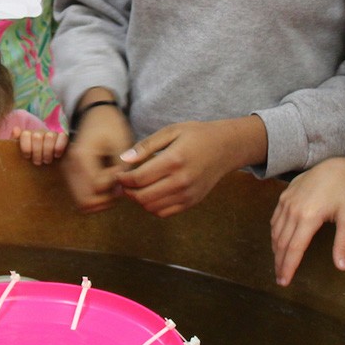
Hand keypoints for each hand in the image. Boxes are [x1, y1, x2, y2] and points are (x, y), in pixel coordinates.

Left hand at [18, 129, 68, 165]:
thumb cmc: (33, 161)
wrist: (50, 166)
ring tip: (47, 160)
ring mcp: (52, 134)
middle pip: (37, 137)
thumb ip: (16, 142)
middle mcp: (40, 132)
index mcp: (28, 135)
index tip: (28, 157)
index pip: (25, 134)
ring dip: (48, 152)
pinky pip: (63, 137)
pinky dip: (59, 147)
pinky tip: (57, 155)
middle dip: (37, 152)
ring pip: (49, 137)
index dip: (26, 147)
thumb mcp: (21, 154)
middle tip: (38, 162)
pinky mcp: (64, 137)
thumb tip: (16, 129)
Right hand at [61, 96, 132, 212]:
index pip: (97, 187)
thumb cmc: (111, 126)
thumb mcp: (122, 143)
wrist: (96, 114)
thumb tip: (120, 190)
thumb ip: (122, 168)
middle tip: (119, 183)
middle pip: (86, 201)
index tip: (121, 170)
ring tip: (113, 184)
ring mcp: (68, 171)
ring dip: (101, 200)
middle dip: (107, 198)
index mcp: (81, 157)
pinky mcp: (70, 175)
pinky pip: (80, 197)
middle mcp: (70, 166)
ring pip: (82, 202)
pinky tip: (106, 184)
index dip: (114, 185)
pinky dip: (94, 197)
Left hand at [115, 116, 265, 217]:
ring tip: (136, 187)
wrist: (226, 147)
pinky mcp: (192, 201)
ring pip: (152, 208)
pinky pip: (165, 212)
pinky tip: (151, 193)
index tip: (118, 173)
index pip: (138, 178)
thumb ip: (146, 146)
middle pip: (143, 197)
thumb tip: (124, 159)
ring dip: (139, 200)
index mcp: (174, 160)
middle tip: (123, 182)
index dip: (122, 179)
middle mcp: (181, 181)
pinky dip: (153, 206)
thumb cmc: (197, 135)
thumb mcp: (171, 131)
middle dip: (127, 191)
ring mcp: (188, 194)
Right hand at [270, 157, 344, 286]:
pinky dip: (274, 235)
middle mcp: (293, 210)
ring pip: (275, 232)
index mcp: (309, 217)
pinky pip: (274, 220)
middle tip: (280, 279)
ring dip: (276, 251)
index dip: (288, 267)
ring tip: (279, 265)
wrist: (336, 167)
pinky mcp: (283, 197)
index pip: (294, 248)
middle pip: (281, 243)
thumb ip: (343, 243)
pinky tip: (278, 243)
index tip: (284, 281)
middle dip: (279, 263)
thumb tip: (341, 267)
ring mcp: (286, 203)